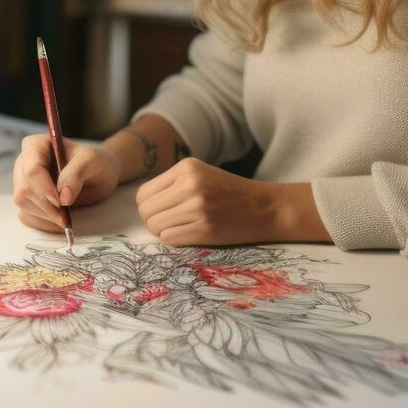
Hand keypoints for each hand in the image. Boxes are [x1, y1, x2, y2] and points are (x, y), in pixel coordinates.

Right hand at [12, 135, 120, 233]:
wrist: (97, 174)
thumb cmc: (93, 162)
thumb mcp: (91, 161)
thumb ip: (76, 174)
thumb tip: (63, 196)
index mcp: (36, 145)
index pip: (31, 169)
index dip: (43, 188)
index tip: (60, 201)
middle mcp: (24, 162)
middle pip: (24, 189)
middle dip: (45, 206)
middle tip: (65, 217)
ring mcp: (23, 181)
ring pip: (23, 203)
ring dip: (44, 216)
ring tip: (65, 218)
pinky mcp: (27, 198)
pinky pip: (26, 215)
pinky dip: (42, 222)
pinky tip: (58, 219)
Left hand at [135, 158, 295, 245]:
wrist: (264, 207)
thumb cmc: (230, 193)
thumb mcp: (200, 174)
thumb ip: (172, 184)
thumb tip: (142, 203)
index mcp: (186, 168)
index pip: (143, 193)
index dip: (148, 206)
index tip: (162, 211)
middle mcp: (189, 185)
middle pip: (146, 211)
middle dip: (153, 220)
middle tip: (171, 222)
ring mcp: (196, 207)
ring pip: (155, 227)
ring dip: (164, 231)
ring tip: (183, 227)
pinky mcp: (204, 228)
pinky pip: (169, 239)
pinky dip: (175, 240)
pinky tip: (191, 234)